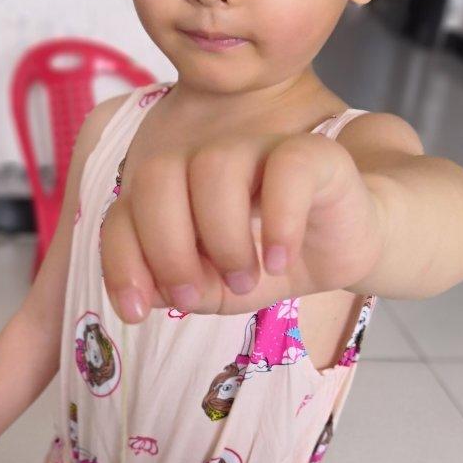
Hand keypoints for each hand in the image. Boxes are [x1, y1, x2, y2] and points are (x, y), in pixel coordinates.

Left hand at [101, 131, 385, 320]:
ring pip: (214, 165)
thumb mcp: (211, 291)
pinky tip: (280, 260)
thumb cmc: (267, 264)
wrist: (341, 250)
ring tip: (247, 278)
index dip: (121, 262)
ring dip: (223, 238)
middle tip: (195, 296)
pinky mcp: (310, 154)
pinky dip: (277, 222)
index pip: (122, 212)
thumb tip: (140, 294)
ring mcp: (256, 150)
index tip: (136, 313)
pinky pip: (284, 167)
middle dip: (167, 248)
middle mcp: (204, 161)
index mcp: (171, 192)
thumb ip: (171, 288)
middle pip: (156, 176)